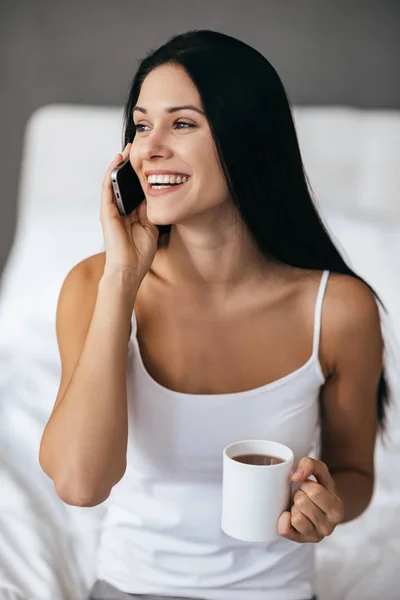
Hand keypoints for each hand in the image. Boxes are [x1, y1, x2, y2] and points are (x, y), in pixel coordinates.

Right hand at [100, 143, 158, 281]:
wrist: (129, 269)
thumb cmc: (140, 253)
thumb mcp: (152, 226)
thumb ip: (151, 210)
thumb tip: (157, 191)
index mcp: (132, 213)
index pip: (136, 189)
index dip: (142, 175)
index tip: (150, 160)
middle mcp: (121, 209)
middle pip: (125, 183)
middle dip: (131, 166)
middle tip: (138, 148)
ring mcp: (113, 210)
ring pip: (115, 182)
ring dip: (120, 165)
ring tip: (127, 149)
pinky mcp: (107, 211)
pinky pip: (107, 188)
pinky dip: (111, 173)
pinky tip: (117, 161)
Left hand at [277, 457, 343, 542]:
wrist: (317, 507)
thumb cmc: (319, 488)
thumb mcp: (320, 471)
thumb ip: (310, 464)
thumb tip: (295, 476)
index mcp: (337, 509)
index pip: (315, 492)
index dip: (306, 484)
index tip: (308, 487)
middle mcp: (329, 527)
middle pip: (302, 502)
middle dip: (299, 494)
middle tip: (303, 497)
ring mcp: (314, 537)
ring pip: (295, 517)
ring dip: (293, 507)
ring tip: (299, 507)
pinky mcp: (300, 541)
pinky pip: (285, 529)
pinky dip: (284, 519)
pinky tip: (290, 516)